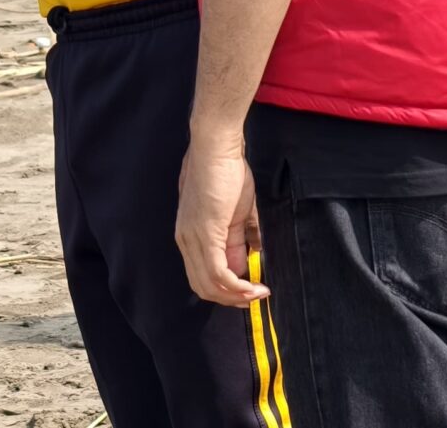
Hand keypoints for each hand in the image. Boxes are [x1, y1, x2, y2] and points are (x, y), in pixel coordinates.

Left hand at [175, 136, 266, 306]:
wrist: (217, 147)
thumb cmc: (226, 173)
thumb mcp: (235, 213)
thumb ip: (240, 238)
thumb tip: (252, 258)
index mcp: (190, 235)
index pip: (202, 277)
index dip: (227, 292)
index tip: (252, 292)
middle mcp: (186, 240)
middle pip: (203, 287)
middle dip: (232, 300)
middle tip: (257, 298)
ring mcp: (192, 238)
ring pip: (209, 285)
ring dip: (237, 296)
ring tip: (260, 293)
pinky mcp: (204, 233)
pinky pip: (217, 273)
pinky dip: (237, 287)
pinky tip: (254, 286)